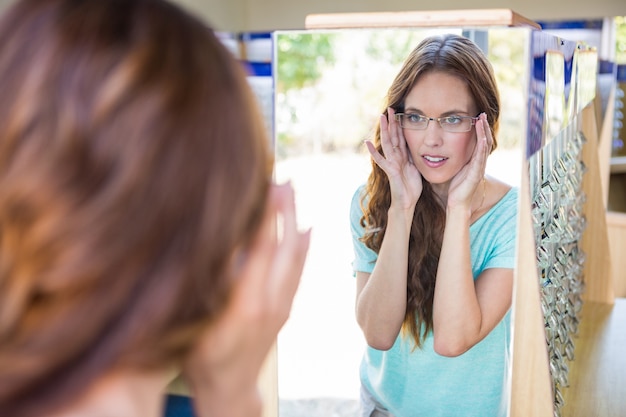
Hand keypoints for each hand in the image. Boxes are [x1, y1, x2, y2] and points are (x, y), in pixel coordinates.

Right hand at [182, 183, 310, 416]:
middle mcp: (270, 302)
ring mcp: (281, 307)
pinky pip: (299, 271)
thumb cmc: (200, 358)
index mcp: (246, 304)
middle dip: (286, 211)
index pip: (262, 249)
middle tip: (286, 180)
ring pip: (296, 257)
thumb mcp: (196, 323)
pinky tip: (305, 228)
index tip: (269, 185)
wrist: (229, 390)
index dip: (267, 215)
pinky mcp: (285, 310)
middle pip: (285, 247)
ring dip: (296, 222)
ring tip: (293, 194)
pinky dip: (303, 247)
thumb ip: (211, 284)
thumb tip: (220, 241)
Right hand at [365, 108, 422, 209]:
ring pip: (387, 144)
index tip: (399, 111)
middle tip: (389, 108)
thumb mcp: (416, 167)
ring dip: (384, 131)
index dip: (400, 125)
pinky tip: (367, 143)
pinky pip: (381, 160)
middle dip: (391, 123)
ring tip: (380, 118)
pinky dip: (374, 152)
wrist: (407, 203)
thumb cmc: (411, 187)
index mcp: (403, 156)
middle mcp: (396, 158)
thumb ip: (414, 156)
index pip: (401, 137)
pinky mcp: (390, 171)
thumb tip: (420, 146)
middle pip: (393, 137)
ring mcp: (391, 163)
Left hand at [447, 113, 491, 209]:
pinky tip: (482, 135)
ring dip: (484, 131)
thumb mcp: (454, 169)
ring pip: (484, 145)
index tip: (477, 116)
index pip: (479, 141)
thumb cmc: (454, 188)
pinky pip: (481, 156)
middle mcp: (479, 162)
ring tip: (483, 119)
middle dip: (484, 126)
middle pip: (485, 140)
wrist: (457, 203)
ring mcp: (479, 167)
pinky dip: (482, 144)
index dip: (479, 129)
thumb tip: (442, 148)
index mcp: (473, 161)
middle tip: (483, 113)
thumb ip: (453, 159)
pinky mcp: (477, 173)